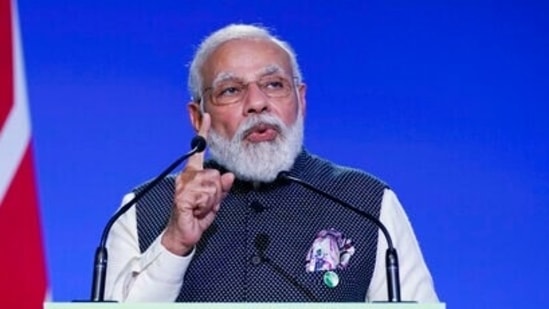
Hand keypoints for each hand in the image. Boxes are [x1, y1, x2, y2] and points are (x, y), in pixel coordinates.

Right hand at [161, 113, 234, 255]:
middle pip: (215, 175)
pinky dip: (205, 207)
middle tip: (206, 203)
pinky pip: (205, 195)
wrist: (183, 235)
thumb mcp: (215, 201)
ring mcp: (183, 186)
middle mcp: (186, 177)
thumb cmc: (196, 217)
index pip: (198, 152)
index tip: (207, 117)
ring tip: (201, 208)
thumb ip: (222, 188)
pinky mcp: (182, 196)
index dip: (203, 133)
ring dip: (211, 201)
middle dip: (217, 192)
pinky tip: (196, 211)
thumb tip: (229, 175)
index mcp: (193, 175)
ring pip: (212, 185)